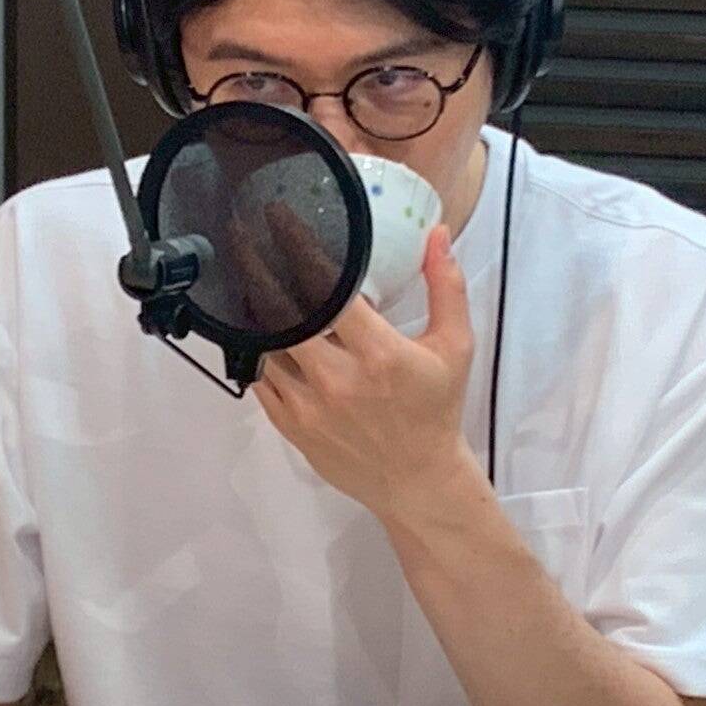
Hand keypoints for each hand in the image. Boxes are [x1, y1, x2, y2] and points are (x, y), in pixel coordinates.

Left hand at [249, 225, 477, 517]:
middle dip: (264, 279)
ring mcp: (308, 407)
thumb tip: (437, 233)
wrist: (418, 481)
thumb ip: (446, 287)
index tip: (281, 224)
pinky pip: (259, 380)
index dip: (300, 253)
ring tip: (260, 293)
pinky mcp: (291, 428)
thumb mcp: (454, 346)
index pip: (327, 292)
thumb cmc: (436, 409)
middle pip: (282, 317)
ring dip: (264, 321)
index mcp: (378, 354)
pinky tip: (265, 337)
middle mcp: (338, 380)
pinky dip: (261, 356)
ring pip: (265, 347)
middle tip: (252, 249)